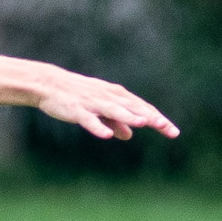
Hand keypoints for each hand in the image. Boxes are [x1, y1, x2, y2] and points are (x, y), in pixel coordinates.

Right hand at [36, 68, 178, 140]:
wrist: (48, 84)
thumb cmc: (76, 96)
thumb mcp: (99, 109)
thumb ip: (115, 121)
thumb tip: (129, 135)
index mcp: (115, 96)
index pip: (141, 108)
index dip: (158, 119)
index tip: (174, 132)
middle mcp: (107, 97)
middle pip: (133, 107)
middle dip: (151, 118)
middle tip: (168, 128)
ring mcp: (92, 102)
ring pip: (114, 110)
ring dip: (129, 116)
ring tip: (143, 123)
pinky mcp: (76, 110)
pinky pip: (89, 120)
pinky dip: (98, 127)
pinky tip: (107, 136)